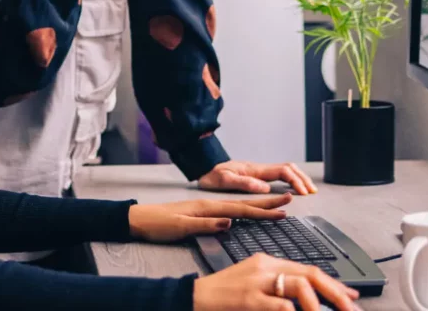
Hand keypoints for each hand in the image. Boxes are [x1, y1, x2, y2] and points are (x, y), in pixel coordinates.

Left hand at [128, 194, 291, 242]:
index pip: (241, 209)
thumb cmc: (157, 223)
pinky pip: (229, 210)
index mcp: (207, 208)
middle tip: (289, 201)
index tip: (282, 211)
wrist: (138, 218)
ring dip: (259, 205)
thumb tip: (230, 222)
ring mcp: (205, 208)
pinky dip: (243, 210)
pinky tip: (247, 212)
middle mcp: (209, 205)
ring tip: (276, 204)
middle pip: (244, 204)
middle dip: (268, 203)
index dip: (263, 211)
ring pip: (238, 206)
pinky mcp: (201, 212)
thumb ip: (205, 224)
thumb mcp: (179, 226)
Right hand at [193, 255, 361, 310]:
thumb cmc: (224, 296)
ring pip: (299, 286)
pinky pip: (282, 306)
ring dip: (318, 305)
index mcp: (268, 261)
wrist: (194, 297)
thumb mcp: (253, 285)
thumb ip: (279, 288)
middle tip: (351, 309)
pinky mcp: (248, 298)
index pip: (308, 269)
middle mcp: (265, 267)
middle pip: (310, 274)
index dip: (334, 285)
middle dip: (336, 293)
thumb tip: (307, 300)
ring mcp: (257, 282)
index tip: (351, 298)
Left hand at [199, 161, 317, 195]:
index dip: (295, 181)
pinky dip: (290, 179)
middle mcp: (259, 168)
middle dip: (302, 178)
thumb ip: (244, 183)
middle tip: (312, 192)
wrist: (202, 167)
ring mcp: (258, 171)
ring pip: (285, 169)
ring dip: (298, 177)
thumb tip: (266, 188)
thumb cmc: (210, 175)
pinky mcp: (255, 175)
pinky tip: (293, 187)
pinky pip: (278, 174)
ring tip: (308, 189)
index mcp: (255, 169)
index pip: (283, 172)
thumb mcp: (224, 180)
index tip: (303, 194)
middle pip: (288, 168)